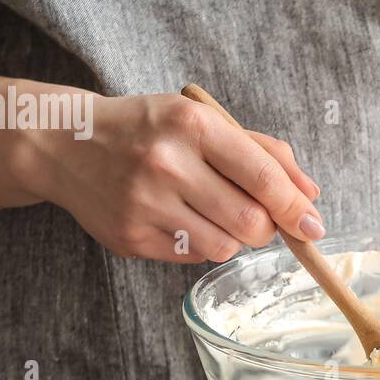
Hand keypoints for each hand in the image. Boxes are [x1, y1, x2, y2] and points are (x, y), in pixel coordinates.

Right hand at [27, 92, 323, 262]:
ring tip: (213, 212)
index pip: (261, 177)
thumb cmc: (148, 129)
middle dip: (267, 226)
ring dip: (234, 237)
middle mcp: (166, 163)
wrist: (65, 143)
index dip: (295, 207)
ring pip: (225, 247)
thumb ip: (263, 153)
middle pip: (250, 222)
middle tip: (256, 215)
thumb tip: (310, 195)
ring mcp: (144, 204)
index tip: (314, 225)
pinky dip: (201, 244)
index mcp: (192, 125)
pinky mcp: (130, 237)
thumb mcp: (203, 121)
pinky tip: (181, 218)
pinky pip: (193, 257)